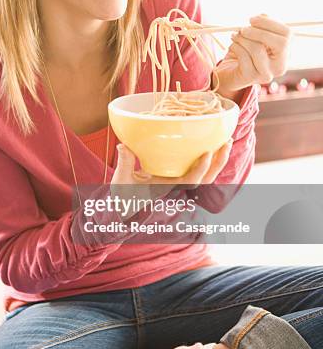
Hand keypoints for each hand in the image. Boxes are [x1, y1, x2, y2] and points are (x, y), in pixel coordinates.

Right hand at [110, 140, 232, 216]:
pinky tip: (213, 144)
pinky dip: (210, 160)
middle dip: (219, 162)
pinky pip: (199, 170)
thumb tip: (123, 146)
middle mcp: (177, 187)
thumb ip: (125, 162)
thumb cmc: (123, 195)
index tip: (207, 153)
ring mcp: (179, 183)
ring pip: (206, 176)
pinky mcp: (178, 178)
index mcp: (166, 188)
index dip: (200, 168)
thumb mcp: (121, 179)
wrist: (124, 207)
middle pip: (206, 180)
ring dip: (218, 160)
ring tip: (225, 141)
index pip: (189, 182)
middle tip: (226, 142)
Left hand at [216, 14, 290, 97]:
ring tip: (235, 36)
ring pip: (258, 49)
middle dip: (258, 31)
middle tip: (243, 28)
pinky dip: (235, 47)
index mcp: (285, 54)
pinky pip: (244, 56)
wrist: (231, 75)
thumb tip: (262, 16)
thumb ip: (262, 27)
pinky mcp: (250, 77)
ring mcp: (266, 74)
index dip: (270, 23)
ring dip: (243, 39)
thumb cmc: (245, 53)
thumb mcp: (256, 38)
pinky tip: (232, 46)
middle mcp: (279, 66)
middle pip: (280, 43)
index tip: (252, 19)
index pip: (287, 34)